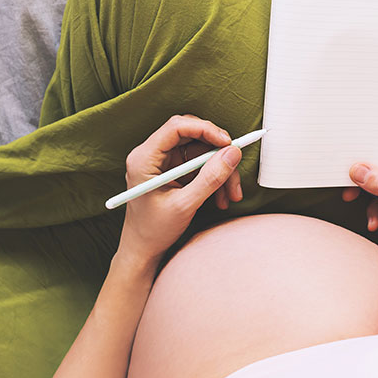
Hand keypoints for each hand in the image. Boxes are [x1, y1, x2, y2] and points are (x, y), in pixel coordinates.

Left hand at [117, 115, 242, 262]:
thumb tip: (232, 153)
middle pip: (192, 136)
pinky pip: (201, 165)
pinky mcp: (174, 171)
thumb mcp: (185, 205)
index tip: (227, 143)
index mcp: (144, 158)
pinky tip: (221, 198)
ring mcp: (164, 162)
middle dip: (217, 153)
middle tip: (233, 166)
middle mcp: (153, 155)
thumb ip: (210, 178)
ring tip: (231, 194)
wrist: (143, 250)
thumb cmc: (153, 230)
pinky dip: (215, 179)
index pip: (176, 127)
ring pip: (201, 152)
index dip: (205, 130)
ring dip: (220, 171)